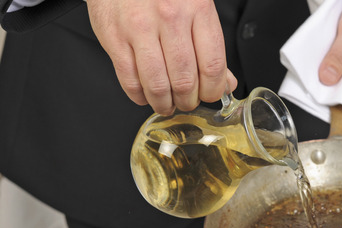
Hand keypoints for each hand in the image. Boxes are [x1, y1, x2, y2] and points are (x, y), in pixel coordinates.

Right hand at [86, 0, 237, 114]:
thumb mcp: (194, 6)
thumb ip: (210, 46)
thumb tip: (226, 83)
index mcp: (197, 8)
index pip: (212, 65)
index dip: (213, 90)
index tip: (210, 95)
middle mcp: (169, 18)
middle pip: (184, 80)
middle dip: (188, 101)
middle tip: (186, 101)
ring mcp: (140, 29)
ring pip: (157, 85)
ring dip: (164, 103)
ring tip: (166, 104)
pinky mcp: (115, 38)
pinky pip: (129, 80)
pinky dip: (139, 96)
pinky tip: (145, 94)